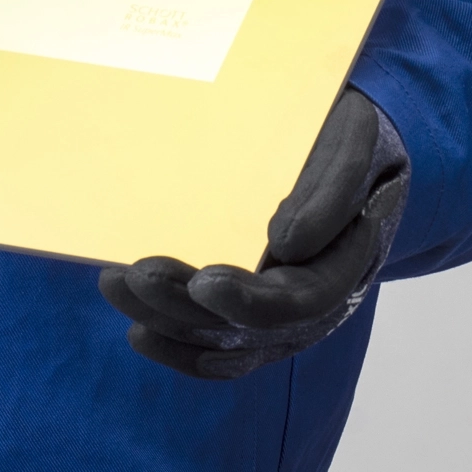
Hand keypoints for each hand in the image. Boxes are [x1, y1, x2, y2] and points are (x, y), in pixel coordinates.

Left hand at [97, 87, 410, 379]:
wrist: (336, 127)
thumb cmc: (345, 127)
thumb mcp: (354, 138)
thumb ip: (332, 189)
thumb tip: (287, 245)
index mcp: (353, 257)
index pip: (307, 298)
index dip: (253, 300)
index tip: (203, 280)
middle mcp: (321, 295)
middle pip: (256, 329)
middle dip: (190, 308)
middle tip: (138, 275)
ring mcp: (285, 308)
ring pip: (228, 340)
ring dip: (170, 320)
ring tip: (117, 285)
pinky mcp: (252, 305)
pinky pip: (218, 344)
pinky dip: (178, 344)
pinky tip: (139, 332)